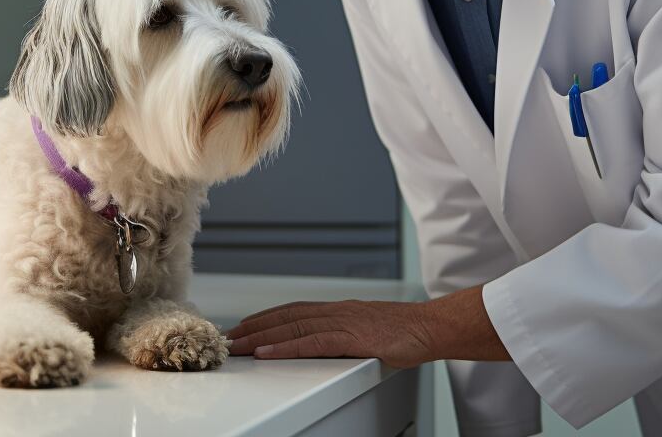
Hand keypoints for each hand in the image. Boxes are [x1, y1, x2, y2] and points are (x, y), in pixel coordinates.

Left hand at [226, 286, 509, 366]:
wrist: (432, 328)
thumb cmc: (405, 333)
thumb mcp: (369, 332)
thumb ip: (346, 336)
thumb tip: (327, 346)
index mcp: (339, 310)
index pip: (293, 311)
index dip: (266, 318)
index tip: (244, 326)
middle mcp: (336, 311)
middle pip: (285, 317)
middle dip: (254, 327)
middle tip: (228, 337)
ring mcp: (343, 322)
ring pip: (292, 327)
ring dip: (261, 336)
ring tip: (238, 345)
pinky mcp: (352, 338)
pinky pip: (311, 342)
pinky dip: (285, 346)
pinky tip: (267, 351)